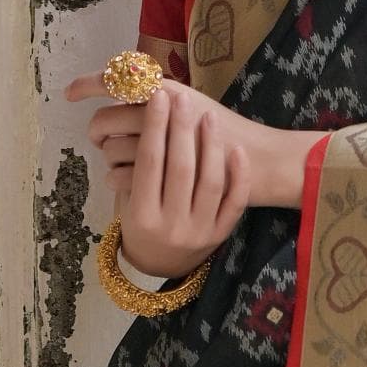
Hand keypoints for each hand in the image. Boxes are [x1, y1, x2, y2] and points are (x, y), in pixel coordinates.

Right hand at [66, 71, 314, 275]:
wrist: (159, 268)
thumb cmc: (140, 228)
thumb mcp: (128, 207)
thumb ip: (134, 172)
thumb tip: (136, 120)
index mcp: (142, 216)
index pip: (149, 163)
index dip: (153, 127)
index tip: (157, 97)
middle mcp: (171, 225)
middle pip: (180, 168)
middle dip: (181, 128)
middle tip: (181, 99)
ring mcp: (200, 231)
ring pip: (210, 181)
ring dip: (210, 144)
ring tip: (207, 116)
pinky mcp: (221, 235)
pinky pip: (235, 202)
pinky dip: (238, 175)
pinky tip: (235, 150)